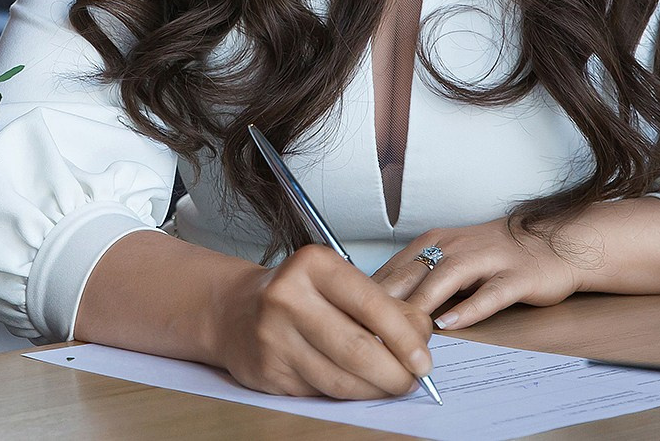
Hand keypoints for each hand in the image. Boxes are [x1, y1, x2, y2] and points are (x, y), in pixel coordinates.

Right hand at [211, 244, 434, 398]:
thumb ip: (384, 306)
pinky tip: (353, 385)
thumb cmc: (299, 295)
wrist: (236, 310)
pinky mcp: (267, 371)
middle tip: (411, 381)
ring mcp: (273, 336)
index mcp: (313, 264)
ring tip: (388, 385)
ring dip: (374, 390)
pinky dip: (346, 395)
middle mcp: (287, 296)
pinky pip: (320, 393)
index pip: (371, 305)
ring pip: (340, 379)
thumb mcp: (339, 284)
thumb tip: (420, 339)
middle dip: (394, 374)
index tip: (424, 360)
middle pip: (358, 350)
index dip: (404, 338)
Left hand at [372, 220, 583, 330]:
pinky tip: (451, 323)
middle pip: (413, 273)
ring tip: (402, 330)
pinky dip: (469, 308)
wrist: (550, 244)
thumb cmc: (493, 257)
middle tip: (364, 331)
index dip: (368, 296)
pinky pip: (489, 293)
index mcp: (434, 242)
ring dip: (422, 305)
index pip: (393, 269)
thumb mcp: (449, 260)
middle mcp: (456, 246)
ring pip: (446, 279)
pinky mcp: (516, 276)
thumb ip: (418, 280)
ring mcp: (487, 259)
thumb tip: (376, 309)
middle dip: (386, 303)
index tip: (347, 320)